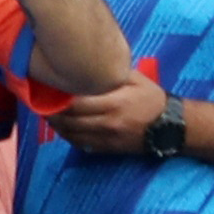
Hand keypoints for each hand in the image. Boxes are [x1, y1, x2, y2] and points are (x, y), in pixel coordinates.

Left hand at [48, 76, 174, 156]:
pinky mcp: (105, 149)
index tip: (50, 89)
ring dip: (56, 125)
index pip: (77, 103)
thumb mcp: (137, 80)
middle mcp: (107, 122)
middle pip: (69, 120)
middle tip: (42, 102)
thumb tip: (90, 64)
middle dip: (52, 112)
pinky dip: (67, 136)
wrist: (170, 127)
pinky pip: (79, 144)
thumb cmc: (152, 99)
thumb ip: (113, 74)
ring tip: (48, 114)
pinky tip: (62, 127)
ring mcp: (105, 138)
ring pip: (70, 134)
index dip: (59, 98)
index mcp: (114, 103)